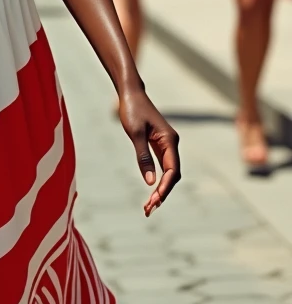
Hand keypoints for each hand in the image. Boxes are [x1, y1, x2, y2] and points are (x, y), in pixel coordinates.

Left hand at [118, 88, 180, 216]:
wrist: (131, 94)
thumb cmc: (132, 110)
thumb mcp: (135, 134)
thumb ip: (143, 157)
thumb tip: (150, 181)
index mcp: (169, 140)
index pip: (172, 170)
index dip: (165, 187)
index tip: (154, 200)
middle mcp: (172, 143)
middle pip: (172, 174)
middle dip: (163, 192)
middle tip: (149, 209)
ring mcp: (167, 144)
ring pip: (168, 172)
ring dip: (161, 188)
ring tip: (149, 205)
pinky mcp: (159, 144)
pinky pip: (163, 166)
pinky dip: (158, 179)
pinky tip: (151, 190)